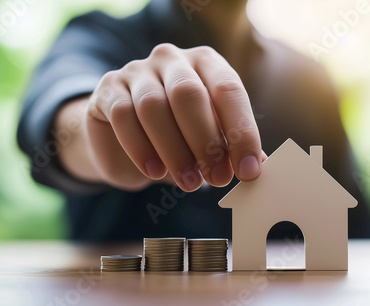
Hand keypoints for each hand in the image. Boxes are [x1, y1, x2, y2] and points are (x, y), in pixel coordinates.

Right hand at [84, 43, 261, 191]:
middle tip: (218, 178)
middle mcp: (172, 59)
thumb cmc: (177, 135)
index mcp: (205, 63)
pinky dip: (140, 148)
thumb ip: (231, 146)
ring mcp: (137, 71)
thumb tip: (260, 165)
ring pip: (154, 106)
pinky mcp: (108, 89)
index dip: (242, 131)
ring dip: (175, 150)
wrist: (125, 138)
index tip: (248, 170)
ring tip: (189, 182)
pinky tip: (154, 172)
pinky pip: (124, 116)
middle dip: (206, 141)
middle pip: (189, 94)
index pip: (228, 89)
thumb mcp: (208, 138)